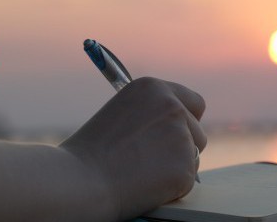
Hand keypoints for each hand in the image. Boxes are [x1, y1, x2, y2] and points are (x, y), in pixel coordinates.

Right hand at [59, 77, 206, 219]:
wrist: (79, 181)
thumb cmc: (90, 154)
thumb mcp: (121, 115)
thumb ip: (151, 116)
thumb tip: (176, 128)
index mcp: (153, 88)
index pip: (194, 103)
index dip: (188, 121)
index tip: (180, 133)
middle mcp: (172, 106)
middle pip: (197, 132)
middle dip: (183, 148)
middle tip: (152, 161)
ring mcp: (182, 136)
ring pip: (194, 157)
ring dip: (176, 166)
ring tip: (141, 172)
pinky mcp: (185, 166)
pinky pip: (187, 180)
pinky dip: (171, 187)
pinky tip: (144, 184)